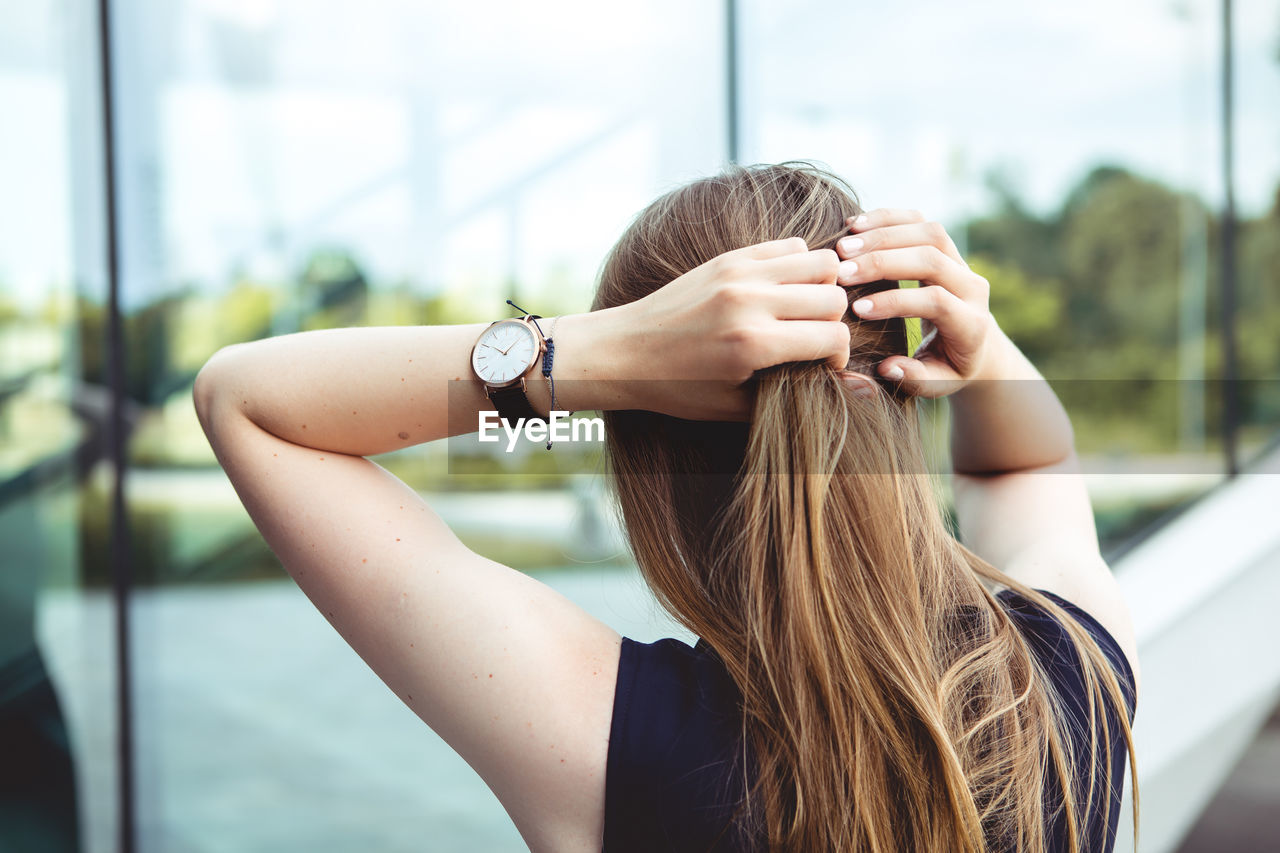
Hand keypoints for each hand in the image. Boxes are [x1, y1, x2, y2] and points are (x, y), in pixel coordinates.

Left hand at [612, 238, 849, 420]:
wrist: (624, 351)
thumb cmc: (677, 388)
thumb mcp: (734, 407)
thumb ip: (794, 393)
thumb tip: (853, 386)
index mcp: (753, 344)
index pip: (833, 336)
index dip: (839, 355)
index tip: (824, 366)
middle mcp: (750, 301)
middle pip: (834, 297)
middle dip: (833, 323)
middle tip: (813, 340)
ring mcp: (739, 273)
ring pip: (820, 262)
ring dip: (822, 288)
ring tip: (803, 311)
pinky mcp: (728, 258)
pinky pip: (789, 246)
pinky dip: (798, 266)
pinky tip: (782, 291)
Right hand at [834, 209, 993, 397]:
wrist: (974, 343)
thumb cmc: (946, 368)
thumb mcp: (935, 384)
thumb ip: (913, 379)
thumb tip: (887, 366)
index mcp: (971, 324)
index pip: (937, 301)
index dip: (896, 302)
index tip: (855, 310)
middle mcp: (973, 287)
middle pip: (932, 258)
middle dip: (883, 261)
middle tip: (841, 271)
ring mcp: (962, 261)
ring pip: (928, 232)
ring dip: (883, 233)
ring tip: (842, 246)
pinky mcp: (946, 245)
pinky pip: (920, 220)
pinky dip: (887, 217)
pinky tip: (854, 225)